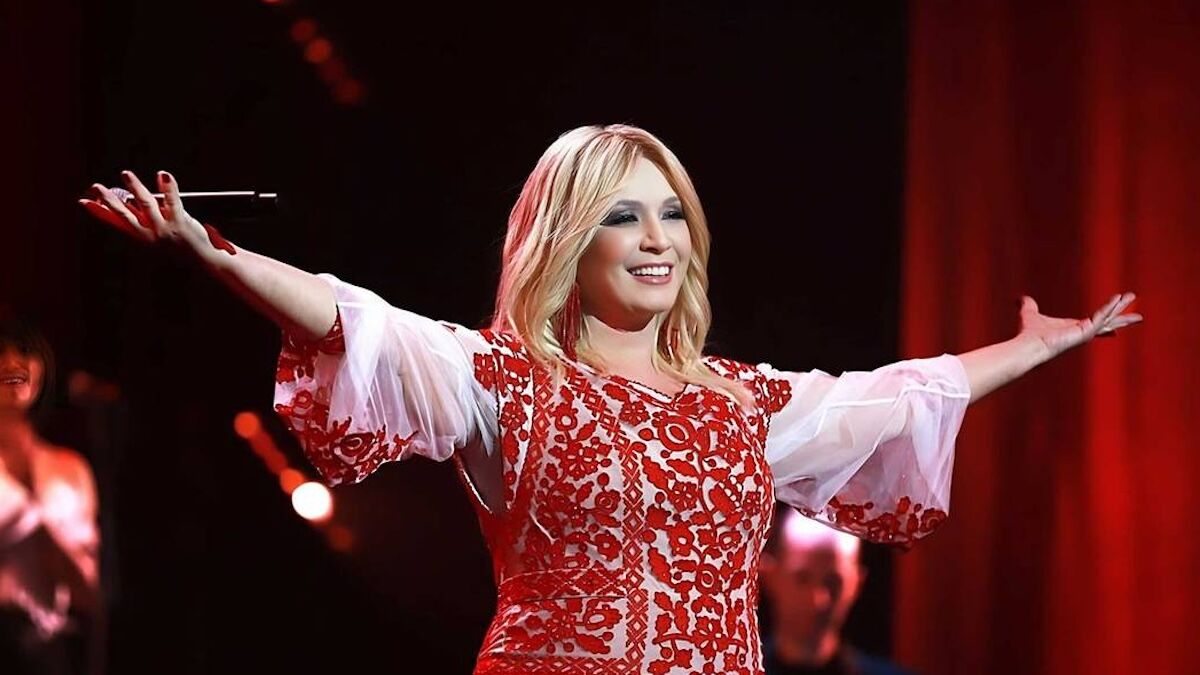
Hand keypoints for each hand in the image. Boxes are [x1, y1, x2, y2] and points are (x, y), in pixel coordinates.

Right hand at [77, 170, 204, 248]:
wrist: (202, 263)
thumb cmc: (181, 249)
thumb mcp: (159, 237)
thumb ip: (147, 219)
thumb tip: (133, 199)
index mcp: (143, 238)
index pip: (116, 223)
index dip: (100, 212)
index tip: (83, 201)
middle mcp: (150, 235)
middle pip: (125, 214)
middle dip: (110, 200)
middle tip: (96, 187)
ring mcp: (164, 229)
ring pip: (146, 204)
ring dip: (135, 187)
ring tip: (125, 174)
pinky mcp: (180, 223)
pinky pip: (173, 201)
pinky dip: (168, 187)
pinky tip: (162, 175)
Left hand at [1018, 292, 1142, 360]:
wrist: (1027, 346)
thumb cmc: (1028, 335)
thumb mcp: (1029, 314)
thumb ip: (1027, 306)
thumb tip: (1019, 298)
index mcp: (1073, 329)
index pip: (1094, 324)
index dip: (1106, 321)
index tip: (1117, 321)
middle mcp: (1081, 332)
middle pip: (1107, 323)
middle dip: (1122, 317)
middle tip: (1139, 315)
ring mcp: (1084, 333)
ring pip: (1107, 318)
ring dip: (1120, 308)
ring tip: (1132, 297)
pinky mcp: (1084, 332)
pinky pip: (1100, 317)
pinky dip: (1109, 307)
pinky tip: (1118, 299)